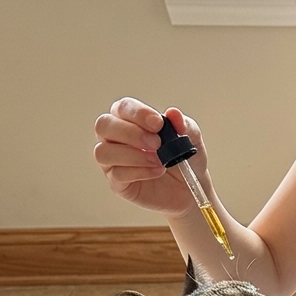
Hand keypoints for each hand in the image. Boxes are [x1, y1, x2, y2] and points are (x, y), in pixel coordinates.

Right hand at [93, 98, 207, 216]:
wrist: (190, 188)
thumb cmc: (184, 158)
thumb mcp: (191, 138)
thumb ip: (184, 124)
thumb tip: (173, 113)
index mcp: (129, 120)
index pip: (122, 107)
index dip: (138, 113)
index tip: (159, 123)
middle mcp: (115, 138)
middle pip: (103, 125)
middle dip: (131, 133)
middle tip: (157, 143)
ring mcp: (113, 161)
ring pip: (103, 152)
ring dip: (134, 155)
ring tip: (159, 160)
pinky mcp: (117, 183)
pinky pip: (117, 174)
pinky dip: (140, 172)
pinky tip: (157, 171)